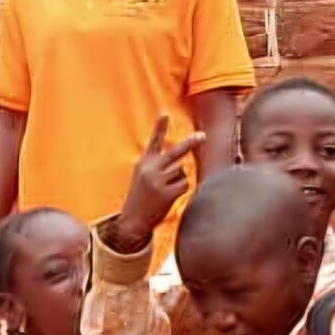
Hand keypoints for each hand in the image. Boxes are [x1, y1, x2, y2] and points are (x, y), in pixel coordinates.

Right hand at [112, 115, 203, 251]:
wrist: (132, 220)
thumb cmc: (141, 196)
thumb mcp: (142, 176)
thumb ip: (158, 165)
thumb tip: (184, 165)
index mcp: (144, 162)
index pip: (154, 141)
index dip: (160, 127)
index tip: (164, 113)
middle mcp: (150, 169)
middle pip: (175, 153)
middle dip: (190, 143)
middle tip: (202, 135)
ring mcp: (158, 181)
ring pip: (182, 171)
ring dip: (179, 179)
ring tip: (165, 189)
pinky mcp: (166, 194)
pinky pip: (184, 184)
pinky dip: (181, 189)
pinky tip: (169, 197)